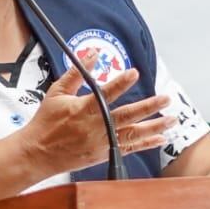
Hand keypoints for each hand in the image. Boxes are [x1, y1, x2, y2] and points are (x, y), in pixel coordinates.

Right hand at [14, 66, 174, 175]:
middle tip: (166, 98)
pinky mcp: (104, 154)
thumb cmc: (46, 122)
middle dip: (149, 107)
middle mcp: (95, 127)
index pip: (105, 93)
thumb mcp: (56, 92)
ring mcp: (101, 143)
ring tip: (172, 119)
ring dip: (155, 126)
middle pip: (126, 116)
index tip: (134, 72)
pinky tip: (161, 138)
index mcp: (82, 109)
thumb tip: (90, 54)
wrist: (37, 153)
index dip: (120, 83)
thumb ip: (76, 73)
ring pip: (133, 134)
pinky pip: (129, 149)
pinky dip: (146, 144)